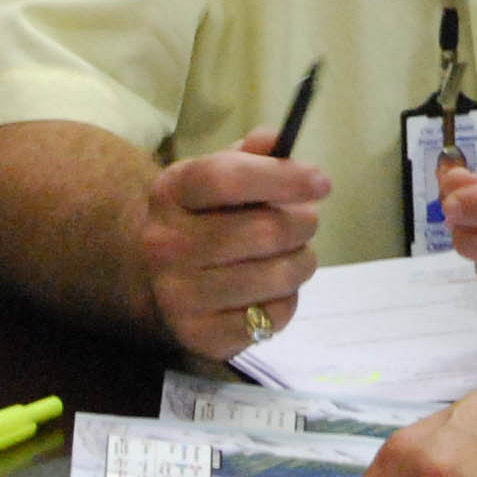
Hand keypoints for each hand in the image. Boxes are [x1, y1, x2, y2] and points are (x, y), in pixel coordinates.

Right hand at [142, 129, 329, 356]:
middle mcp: (166, 245)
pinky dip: (288, 299)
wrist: (155, 278)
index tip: (321, 182)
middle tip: (308, 220)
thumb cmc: (201, 218)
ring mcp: (180, 295)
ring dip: (303, 261)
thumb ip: (250, 155)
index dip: (282, 177)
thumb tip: (276, 139)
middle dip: (302, 223)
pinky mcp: (202, 336)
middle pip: (263, 232)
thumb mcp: (215, 176)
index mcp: (170, 194)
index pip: (227, 179)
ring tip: (296, 252)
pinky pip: (273, 316)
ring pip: (276, 276)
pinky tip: (273, 287)